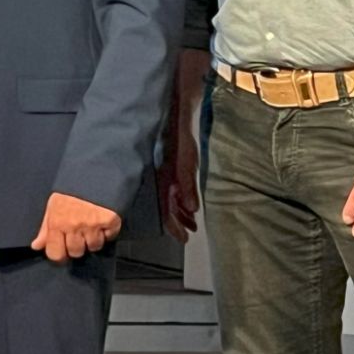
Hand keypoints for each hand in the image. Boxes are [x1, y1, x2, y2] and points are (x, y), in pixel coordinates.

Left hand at [30, 192, 121, 262]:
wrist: (96, 170)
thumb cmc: (72, 187)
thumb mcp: (53, 204)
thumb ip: (45, 227)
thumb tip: (36, 246)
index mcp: (56, 222)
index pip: (55, 253)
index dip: (60, 255)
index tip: (63, 251)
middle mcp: (73, 225)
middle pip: (76, 252)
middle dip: (78, 246)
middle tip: (80, 232)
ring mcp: (92, 224)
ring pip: (94, 247)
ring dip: (94, 239)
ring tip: (92, 224)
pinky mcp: (110, 221)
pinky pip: (109, 237)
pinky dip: (108, 232)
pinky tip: (103, 220)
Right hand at [159, 126, 200, 241]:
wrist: (171, 114)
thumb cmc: (178, 136)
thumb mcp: (185, 160)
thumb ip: (187, 184)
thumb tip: (192, 207)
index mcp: (162, 181)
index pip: (165, 212)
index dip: (174, 227)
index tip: (183, 239)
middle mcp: (161, 181)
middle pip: (167, 209)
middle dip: (177, 223)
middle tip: (187, 234)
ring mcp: (163, 175)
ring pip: (169, 200)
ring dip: (180, 213)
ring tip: (191, 222)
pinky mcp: (167, 168)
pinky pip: (171, 190)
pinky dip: (179, 200)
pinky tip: (187, 203)